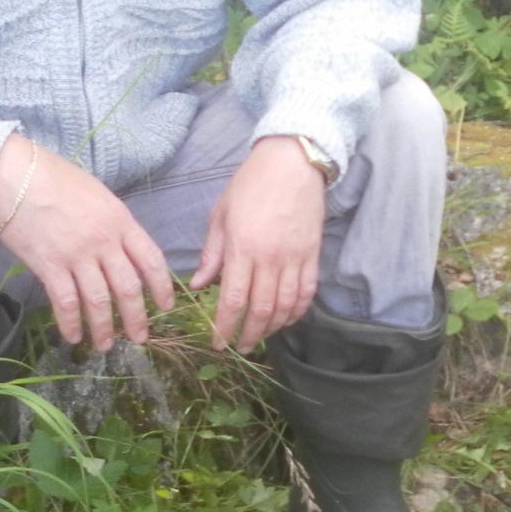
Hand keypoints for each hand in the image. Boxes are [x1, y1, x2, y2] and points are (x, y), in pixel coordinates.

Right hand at [0, 133, 173, 349]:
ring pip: (99, 300)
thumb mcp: (99, 196)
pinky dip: (70, 323)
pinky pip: (65, 302)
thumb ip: (114, 224)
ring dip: (104, 327)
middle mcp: (103, 242)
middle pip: (128, 287)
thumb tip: (122, 249)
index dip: (162, 287)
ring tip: (106, 345)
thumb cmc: (56, 179)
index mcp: (121, 221)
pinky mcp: (49, 266)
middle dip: (136, 318)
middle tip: (140, 338)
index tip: (166, 307)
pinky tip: (73, 336)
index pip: (151, 260)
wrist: (15, 176)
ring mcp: (76, 255)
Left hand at [190, 135, 325, 350]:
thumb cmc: (251, 184)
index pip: (232, 299)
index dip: (225, 327)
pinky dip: (297, 311)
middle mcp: (270, 258)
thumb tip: (197, 285)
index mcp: (242, 247)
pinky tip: (287, 319)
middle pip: (260, 309)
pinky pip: (307, 292)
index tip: (218, 343)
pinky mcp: (312, 254)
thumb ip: (212, 253)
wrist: (292, 163)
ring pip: (285, 306)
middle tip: (239, 348)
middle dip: (248, 335)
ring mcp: (295, 257)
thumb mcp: (221, 214)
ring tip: (261, 337)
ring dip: (273, 328)